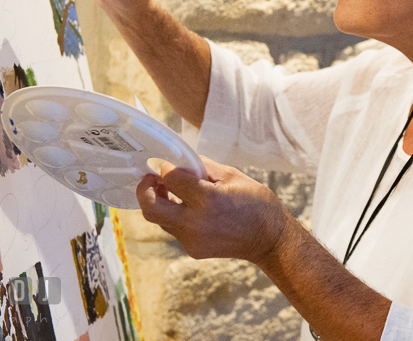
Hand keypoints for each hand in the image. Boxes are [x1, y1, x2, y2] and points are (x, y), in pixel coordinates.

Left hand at [137, 158, 288, 263]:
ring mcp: (192, 239)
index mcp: (208, 199)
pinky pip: (173, 228)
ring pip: (160, 219)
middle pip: (150, 208)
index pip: (171, 179)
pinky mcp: (192, 249)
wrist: (269, 239)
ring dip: (159, 202)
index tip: (170, 164)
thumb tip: (182, 163)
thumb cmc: (256, 203)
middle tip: (150, 179)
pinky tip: (188, 207)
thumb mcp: (233, 175)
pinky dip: (175, 214)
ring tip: (170, 191)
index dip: (167, 168)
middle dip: (144, 190)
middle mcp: (195, 222)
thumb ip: (204, 168)